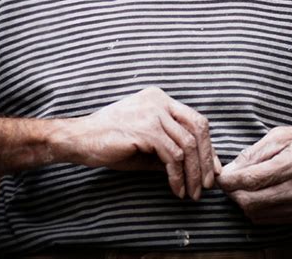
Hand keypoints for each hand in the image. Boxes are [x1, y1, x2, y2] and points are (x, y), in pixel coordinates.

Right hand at [71, 86, 220, 199]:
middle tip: (208, 184)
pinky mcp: (146, 130)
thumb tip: (196, 168)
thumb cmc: (110, 142)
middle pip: (198, 128)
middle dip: (206, 159)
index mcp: (159, 99)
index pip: (195, 119)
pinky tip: (176, 189)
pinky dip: (178, 176)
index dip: (207, 146)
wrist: (79, 139)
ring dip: (193, 173)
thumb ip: (169, 149)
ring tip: (192, 193)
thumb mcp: (146, 144)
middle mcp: (159, 101)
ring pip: (188, 144)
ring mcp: (153, 113)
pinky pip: (173, 156)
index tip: (212, 169)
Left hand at [217, 125, 291, 222]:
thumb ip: (256, 152)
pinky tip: (254, 194)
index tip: (218, 176)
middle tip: (227, 180)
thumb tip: (231, 168)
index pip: (252, 180)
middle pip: (251, 202)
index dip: (229, 181)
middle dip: (232, 193)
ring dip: (241, 202)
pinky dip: (254, 209)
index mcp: (291, 165)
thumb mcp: (283, 134)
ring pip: (257, 214)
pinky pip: (267, 220)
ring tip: (240, 186)